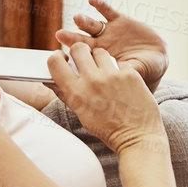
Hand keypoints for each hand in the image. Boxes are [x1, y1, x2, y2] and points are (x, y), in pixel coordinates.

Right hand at [45, 41, 164, 154]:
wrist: (137, 138)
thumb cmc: (108, 129)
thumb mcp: (81, 114)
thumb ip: (66, 94)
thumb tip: (50, 80)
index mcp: (76, 92)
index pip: (55, 62)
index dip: (57, 57)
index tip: (63, 60)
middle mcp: (92, 80)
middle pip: (78, 48)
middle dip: (80, 52)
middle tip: (85, 60)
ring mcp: (112, 76)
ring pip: (100, 52)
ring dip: (100, 59)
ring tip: (104, 72)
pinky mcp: (130, 74)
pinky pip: (119, 63)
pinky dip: (118, 69)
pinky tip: (122, 82)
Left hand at [53, 0, 167, 93]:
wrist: (158, 58)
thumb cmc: (145, 71)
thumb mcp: (136, 74)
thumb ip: (126, 72)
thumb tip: (116, 74)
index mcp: (100, 62)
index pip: (83, 59)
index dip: (73, 57)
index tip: (63, 56)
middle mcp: (100, 46)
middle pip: (82, 41)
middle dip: (71, 38)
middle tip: (61, 35)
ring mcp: (109, 32)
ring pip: (92, 26)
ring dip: (84, 21)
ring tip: (77, 18)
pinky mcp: (119, 21)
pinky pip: (107, 11)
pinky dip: (100, 5)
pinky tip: (93, 0)